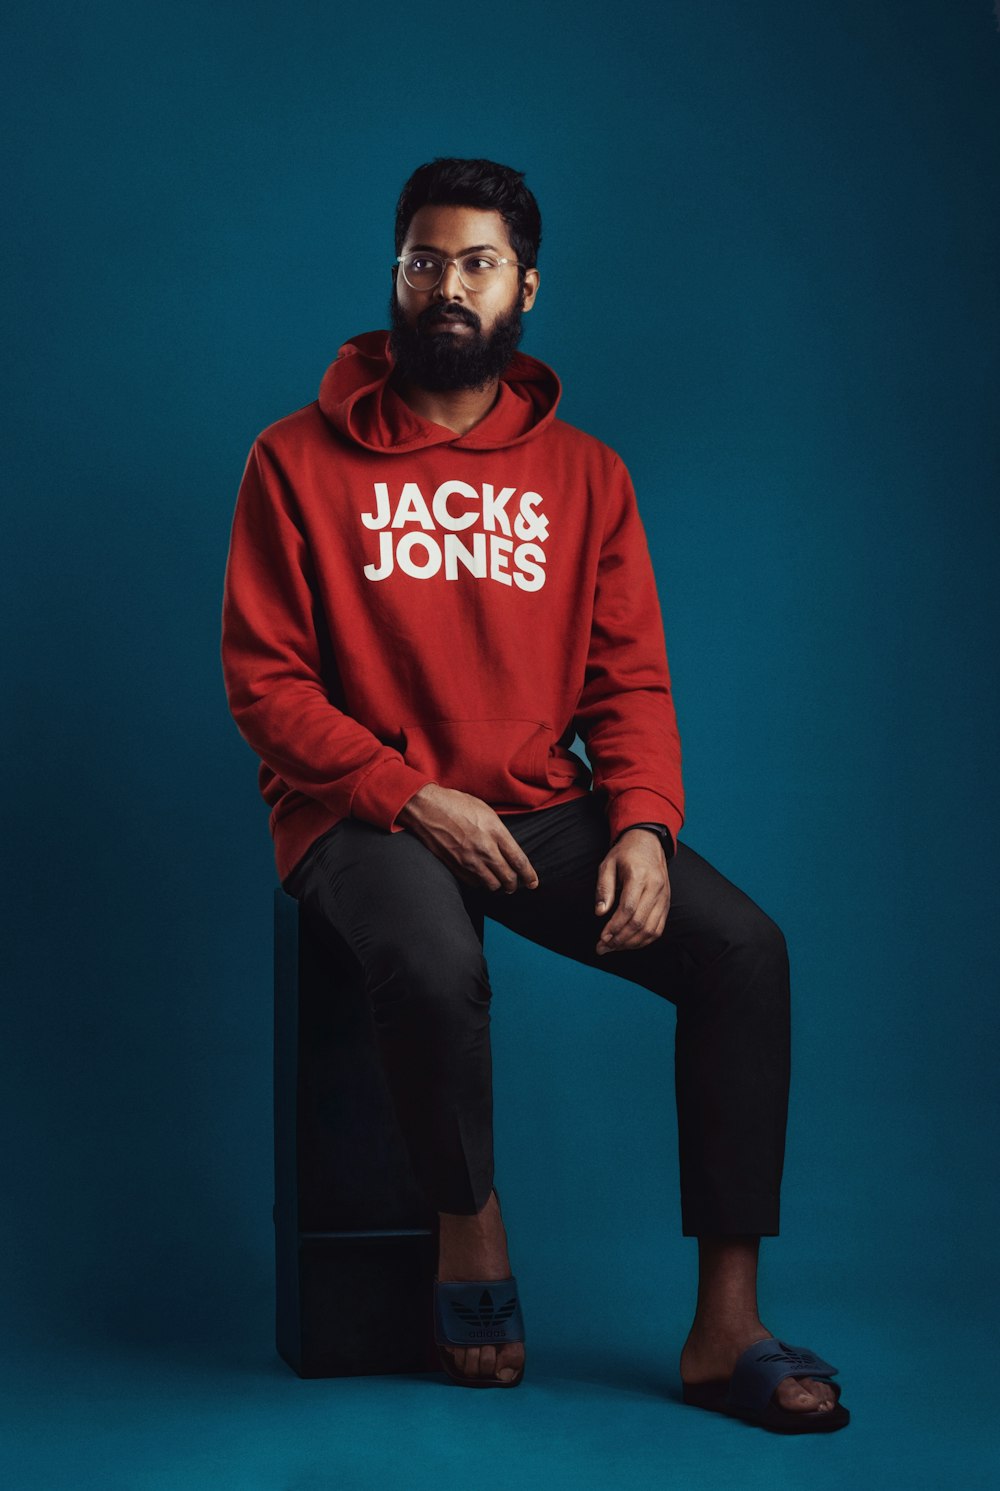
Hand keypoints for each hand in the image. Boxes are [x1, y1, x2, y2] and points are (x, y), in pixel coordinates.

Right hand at [396, 784, 539, 893]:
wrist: (426, 808)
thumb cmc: (455, 804)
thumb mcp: (485, 810)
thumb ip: (499, 831)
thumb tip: (507, 848)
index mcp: (495, 831)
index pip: (519, 861)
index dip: (529, 875)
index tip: (533, 882)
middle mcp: (484, 848)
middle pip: (508, 877)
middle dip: (514, 884)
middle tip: (515, 885)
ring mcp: (468, 860)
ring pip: (491, 885)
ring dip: (497, 885)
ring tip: (498, 882)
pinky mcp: (455, 866)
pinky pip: (474, 883)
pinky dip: (480, 883)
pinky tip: (480, 877)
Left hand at [594, 829, 669, 954]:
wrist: (649, 843)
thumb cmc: (625, 854)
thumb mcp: (607, 864)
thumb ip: (603, 888)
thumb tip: (600, 913)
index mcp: (639, 877)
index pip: (628, 909)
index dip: (614, 927)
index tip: (601, 937)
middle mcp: (655, 888)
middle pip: (639, 923)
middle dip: (620, 940)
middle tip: (602, 948)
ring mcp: (664, 897)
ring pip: (650, 929)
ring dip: (631, 943)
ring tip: (613, 948)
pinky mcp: (666, 903)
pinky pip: (658, 928)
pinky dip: (644, 940)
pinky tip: (629, 943)